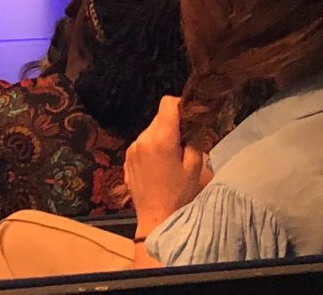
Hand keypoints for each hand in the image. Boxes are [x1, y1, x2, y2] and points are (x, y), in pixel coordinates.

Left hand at [125, 97, 208, 237]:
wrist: (155, 218)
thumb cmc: (178, 194)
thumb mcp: (195, 166)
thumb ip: (195, 138)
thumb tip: (195, 122)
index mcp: (161, 138)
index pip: (168, 103)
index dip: (181, 105)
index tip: (190, 117)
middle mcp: (143, 139)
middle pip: (160, 116)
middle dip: (174, 123)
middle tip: (186, 140)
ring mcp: (132, 149)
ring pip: (151, 130)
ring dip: (162, 135)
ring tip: (172, 156)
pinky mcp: (127, 158)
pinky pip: (142, 143)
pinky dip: (152, 146)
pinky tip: (159, 165)